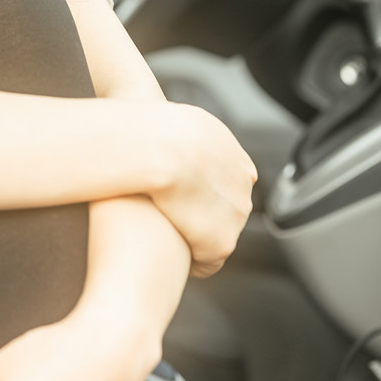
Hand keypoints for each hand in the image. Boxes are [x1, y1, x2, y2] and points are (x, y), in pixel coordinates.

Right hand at [146, 103, 256, 275]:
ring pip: (218, 237)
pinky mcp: (221, 242)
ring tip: (166, 246)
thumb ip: (166, 128)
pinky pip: (209, 262)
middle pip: (226, 211)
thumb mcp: (162, 116)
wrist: (155, 146)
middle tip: (169, 226)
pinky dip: (194, 264)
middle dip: (202, 220)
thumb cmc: (144, 128)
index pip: (224, 182)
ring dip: (196, 242)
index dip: (199, 195)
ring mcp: (235, 213)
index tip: (178, 201)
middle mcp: (242, 182)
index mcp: (230, 153)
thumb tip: (139, 118)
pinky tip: (171, 262)